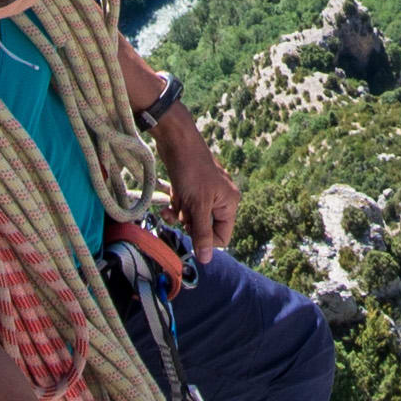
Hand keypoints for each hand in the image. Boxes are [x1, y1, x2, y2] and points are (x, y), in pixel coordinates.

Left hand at [166, 116, 242, 242]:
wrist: (176, 141)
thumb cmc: (191, 170)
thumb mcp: (197, 205)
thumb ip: (202, 233)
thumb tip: (205, 259)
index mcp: (229, 204)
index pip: (221, 237)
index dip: (204, 238)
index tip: (190, 229)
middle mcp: (221, 199)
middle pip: (205, 227)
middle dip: (189, 222)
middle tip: (182, 211)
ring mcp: (206, 193)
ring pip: (192, 217)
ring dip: (180, 214)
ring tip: (174, 203)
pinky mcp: (193, 188)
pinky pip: (186, 206)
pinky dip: (177, 205)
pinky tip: (171, 198)